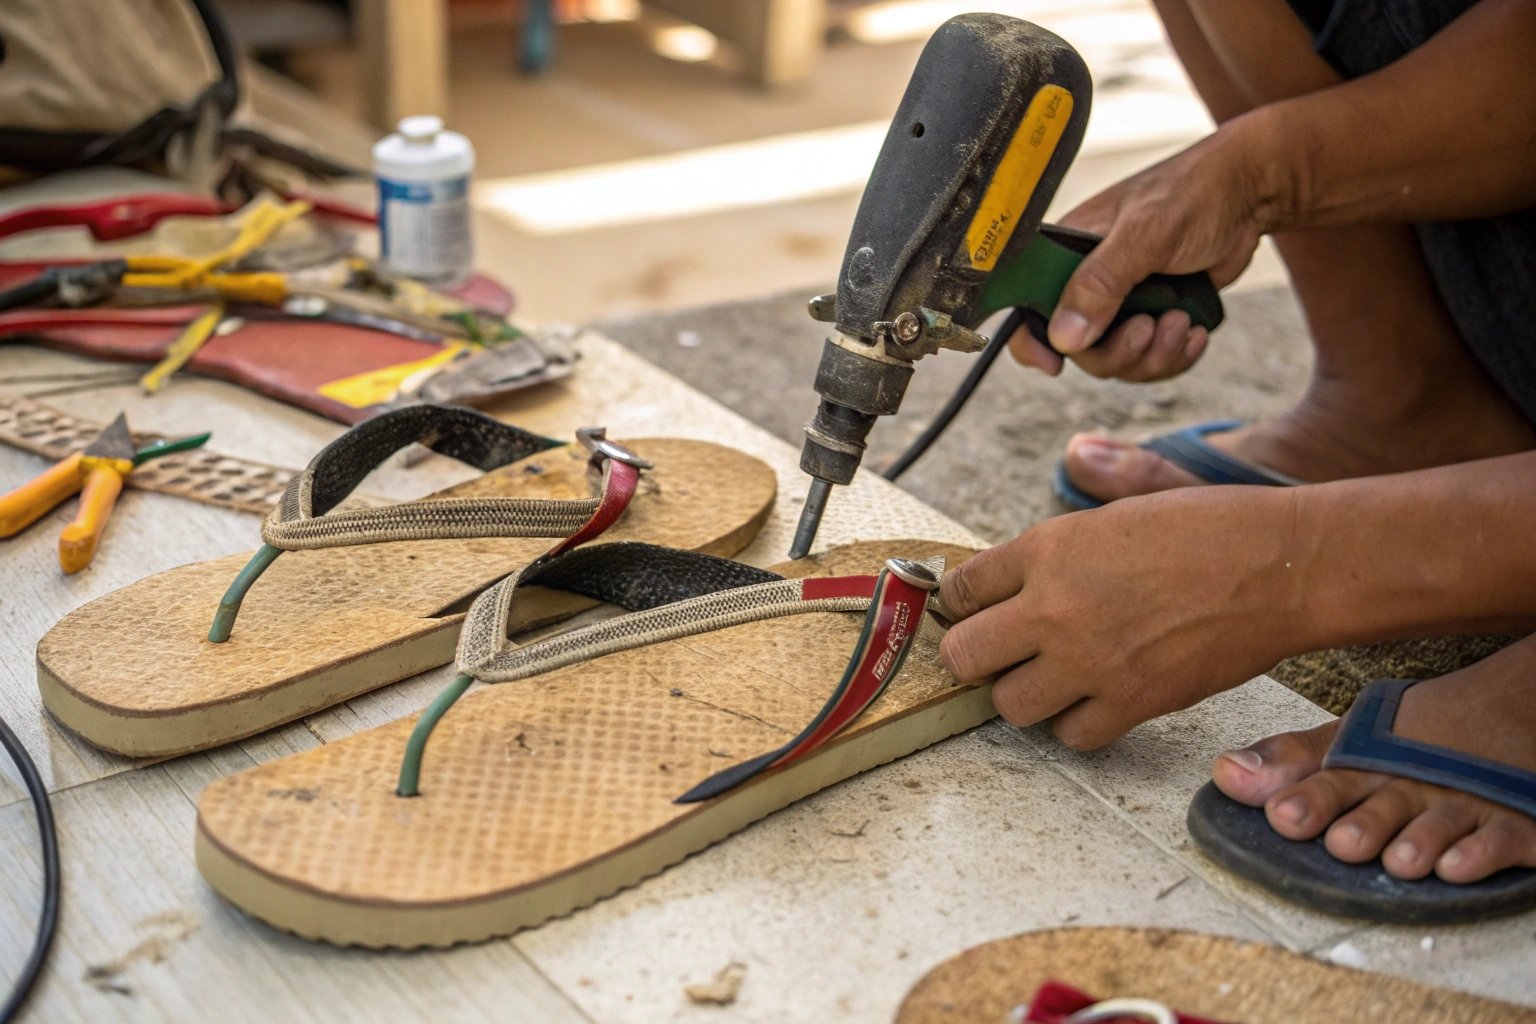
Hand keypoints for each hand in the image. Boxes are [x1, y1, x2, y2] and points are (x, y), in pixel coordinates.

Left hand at [937, 486, 1304, 747]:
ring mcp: (1089, 661)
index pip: (962, 587)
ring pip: (1010, 705)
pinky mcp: (1131, 703)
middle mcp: (1054, 607)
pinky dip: (1076, 724)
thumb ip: (1070, 523)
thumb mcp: (1124, 505)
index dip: (962, 601)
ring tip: (1049, 676)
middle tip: (997, 651)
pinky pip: (1071, 736)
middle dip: (973, 655)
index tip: (973, 608)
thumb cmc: (1211, 527)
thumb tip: (1060, 484)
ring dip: (1024, 694)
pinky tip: (1093, 699)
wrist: (1283, 566)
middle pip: (964, 655)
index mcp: (1048, 548)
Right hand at [1011, 121, 1273, 380]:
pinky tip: (1194, 332)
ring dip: (1153, 355)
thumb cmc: (1193, 193)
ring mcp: (1121, 302)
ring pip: (1117, 360)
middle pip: (1078, 347)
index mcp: (1067, 252)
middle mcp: (1087, 280)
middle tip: (1149, 328)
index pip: (1028, 304)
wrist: (1251, 193)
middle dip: (1117, 351)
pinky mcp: (1153, 314)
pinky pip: (1150, 359)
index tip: (1054, 365)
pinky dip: (1174, 355)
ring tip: (1181, 323)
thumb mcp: (1144, 234)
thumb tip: (1064, 337)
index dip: (1032, 340)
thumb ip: (1101, 283)